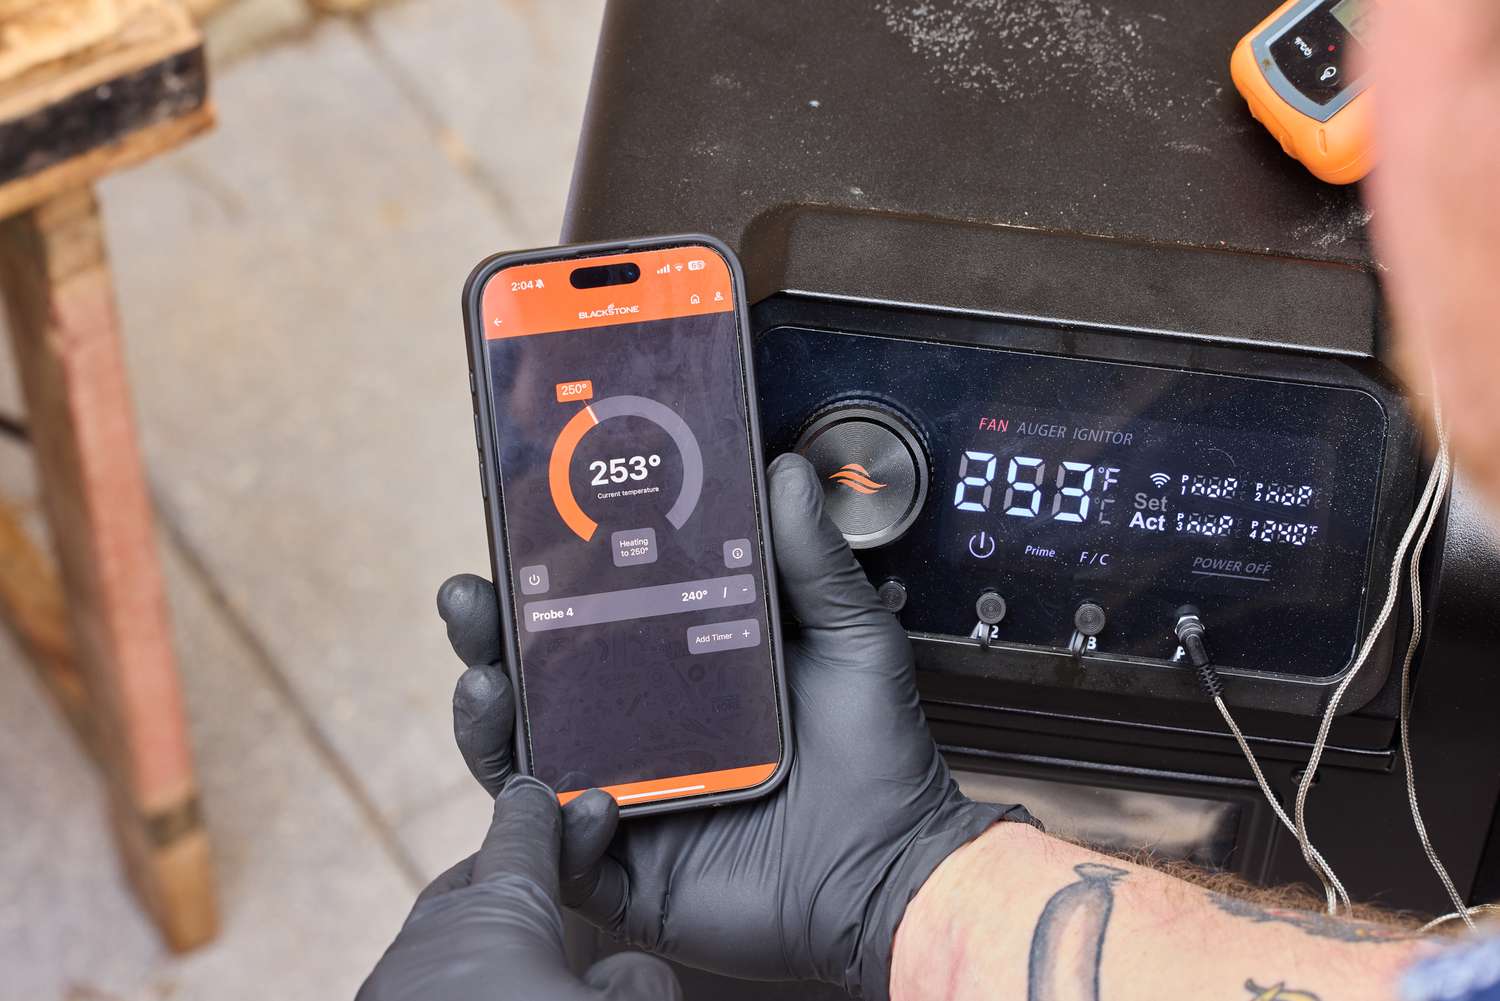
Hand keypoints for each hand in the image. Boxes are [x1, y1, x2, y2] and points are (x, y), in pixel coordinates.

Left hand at [357, 775, 680, 1000]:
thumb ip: (639, 979)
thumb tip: (626, 973)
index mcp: (492, 913)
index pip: (520, 838)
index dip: (545, 814)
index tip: (553, 795)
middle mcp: (429, 942)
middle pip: (469, 886)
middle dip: (506, 877)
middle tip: (549, 885)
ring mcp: (390, 992)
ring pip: (439, 947)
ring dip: (477, 947)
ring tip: (522, 969)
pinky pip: (421, 991)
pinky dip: (456, 990)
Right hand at [438, 453, 1033, 998]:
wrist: (892, 870)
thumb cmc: (875, 754)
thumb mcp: (850, 639)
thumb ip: (813, 560)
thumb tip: (783, 470)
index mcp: (676, 669)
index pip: (590, 613)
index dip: (543, 575)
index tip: (517, 525)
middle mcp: (636, 728)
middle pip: (536, 678)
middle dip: (488, 635)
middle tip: (470, 596)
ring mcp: (623, 796)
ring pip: (525, 758)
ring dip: (488, 718)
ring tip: (486, 678)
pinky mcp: (623, 870)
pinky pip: (560, 848)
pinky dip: (547, 820)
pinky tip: (566, 787)